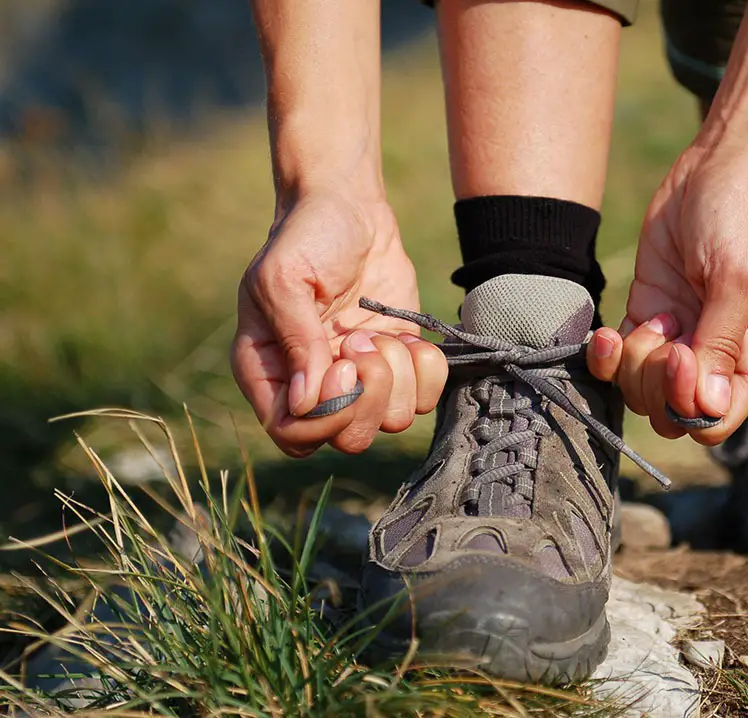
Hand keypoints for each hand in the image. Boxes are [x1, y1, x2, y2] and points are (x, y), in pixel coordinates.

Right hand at [231, 191, 447, 456]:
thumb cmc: (306, 238)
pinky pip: (424, 399)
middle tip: (363, 342)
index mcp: (268, 372)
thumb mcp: (285, 278)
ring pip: (390, 423)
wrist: (350, 209)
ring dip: (398, 379)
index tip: (341, 364)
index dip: (326, 415)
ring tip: (379, 334)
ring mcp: (361, 379)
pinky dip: (426, 373)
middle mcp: (314, 386)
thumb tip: (306, 402)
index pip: (293, 435)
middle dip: (369, 395)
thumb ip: (296, 340)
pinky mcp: (400, 365)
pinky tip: (409, 338)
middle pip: (347, 439)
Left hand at [587, 145, 747, 444]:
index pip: (715, 422)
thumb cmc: (740, 218)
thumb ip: (721, 342)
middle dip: (654, 382)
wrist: (716, 170)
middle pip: (671, 414)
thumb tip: (708, 407)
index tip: (681, 356)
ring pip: (640, 392)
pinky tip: (609, 332)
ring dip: (633, 362)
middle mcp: (714, 358)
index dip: (687, 404)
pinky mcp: (646, 318)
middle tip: (664, 330)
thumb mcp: (736, 277)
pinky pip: (617, 362)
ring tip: (654, 317)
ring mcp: (677, 340)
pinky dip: (606, 356)